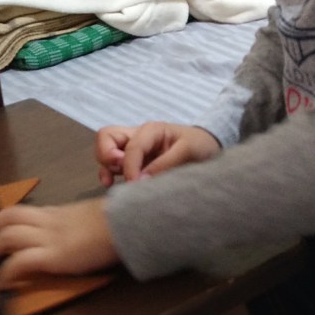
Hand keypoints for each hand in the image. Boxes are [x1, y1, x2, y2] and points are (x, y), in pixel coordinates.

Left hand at [0, 198, 119, 288]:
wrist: (126, 224)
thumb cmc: (116, 222)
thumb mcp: (90, 215)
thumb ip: (76, 221)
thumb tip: (75, 230)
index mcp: (58, 213)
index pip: (24, 211)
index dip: (5, 220)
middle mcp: (48, 222)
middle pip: (9, 216)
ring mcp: (50, 238)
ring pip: (8, 235)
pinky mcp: (53, 256)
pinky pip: (19, 262)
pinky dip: (4, 273)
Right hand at [95, 122, 220, 186]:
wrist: (209, 149)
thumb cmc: (200, 145)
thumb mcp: (188, 151)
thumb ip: (165, 164)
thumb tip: (140, 181)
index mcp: (151, 130)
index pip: (131, 147)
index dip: (129, 166)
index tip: (135, 184)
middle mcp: (137, 137)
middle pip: (106, 137)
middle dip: (106, 155)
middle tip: (118, 171)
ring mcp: (134, 150)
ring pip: (105, 151)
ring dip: (105, 166)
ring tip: (111, 182)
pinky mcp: (135, 163)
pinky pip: (112, 165)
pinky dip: (108, 173)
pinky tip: (112, 184)